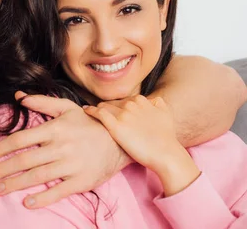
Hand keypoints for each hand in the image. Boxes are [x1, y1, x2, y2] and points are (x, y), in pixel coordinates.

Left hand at [0, 92, 129, 207]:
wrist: (121, 140)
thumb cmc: (89, 123)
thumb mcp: (66, 107)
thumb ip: (41, 102)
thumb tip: (18, 96)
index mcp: (54, 129)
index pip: (20, 139)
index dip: (0, 148)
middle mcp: (61, 147)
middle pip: (24, 159)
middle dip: (1, 169)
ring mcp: (71, 165)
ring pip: (38, 176)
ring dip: (15, 183)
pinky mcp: (82, 181)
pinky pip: (59, 191)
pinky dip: (42, 198)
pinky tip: (26, 202)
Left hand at [83, 95, 200, 195]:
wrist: (165, 153)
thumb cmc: (166, 137)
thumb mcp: (165, 113)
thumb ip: (157, 103)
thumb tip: (153, 99)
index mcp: (141, 100)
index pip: (123, 100)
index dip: (118, 106)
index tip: (113, 110)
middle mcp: (131, 104)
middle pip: (112, 102)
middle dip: (107, 107)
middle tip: (101, 113)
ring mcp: (123, 114)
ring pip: (104, 106)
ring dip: (98, 109)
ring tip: (91, 112)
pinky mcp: (116, 125)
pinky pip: (99, 113)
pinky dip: (91, 111)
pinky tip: (86, 111)